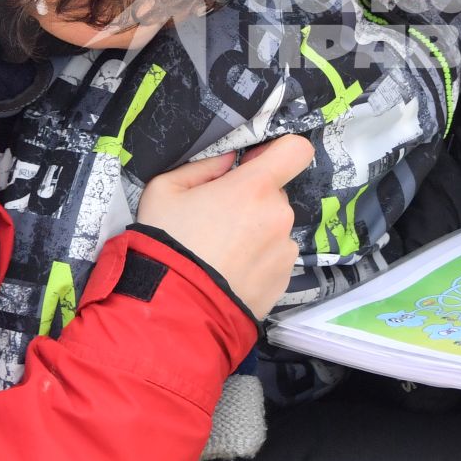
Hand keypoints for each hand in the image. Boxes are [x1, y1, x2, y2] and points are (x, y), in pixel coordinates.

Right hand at [137, 135, 314, 317]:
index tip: (255, 163)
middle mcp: (279, 216)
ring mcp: (285, 250)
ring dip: (256, 232)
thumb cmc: (167, 244)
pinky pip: (275, 257)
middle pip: (276, 193)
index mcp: (255, 188)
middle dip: (252, 200)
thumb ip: (202, 166)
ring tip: (221, 253)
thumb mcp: (164, 191)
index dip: (279, 152)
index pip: (296, 150)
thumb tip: (229, 160)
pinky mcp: (284, 279)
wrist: (175, 310)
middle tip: (218, 220)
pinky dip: (258, 260)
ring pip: (275, 227)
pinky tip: (230, 272)